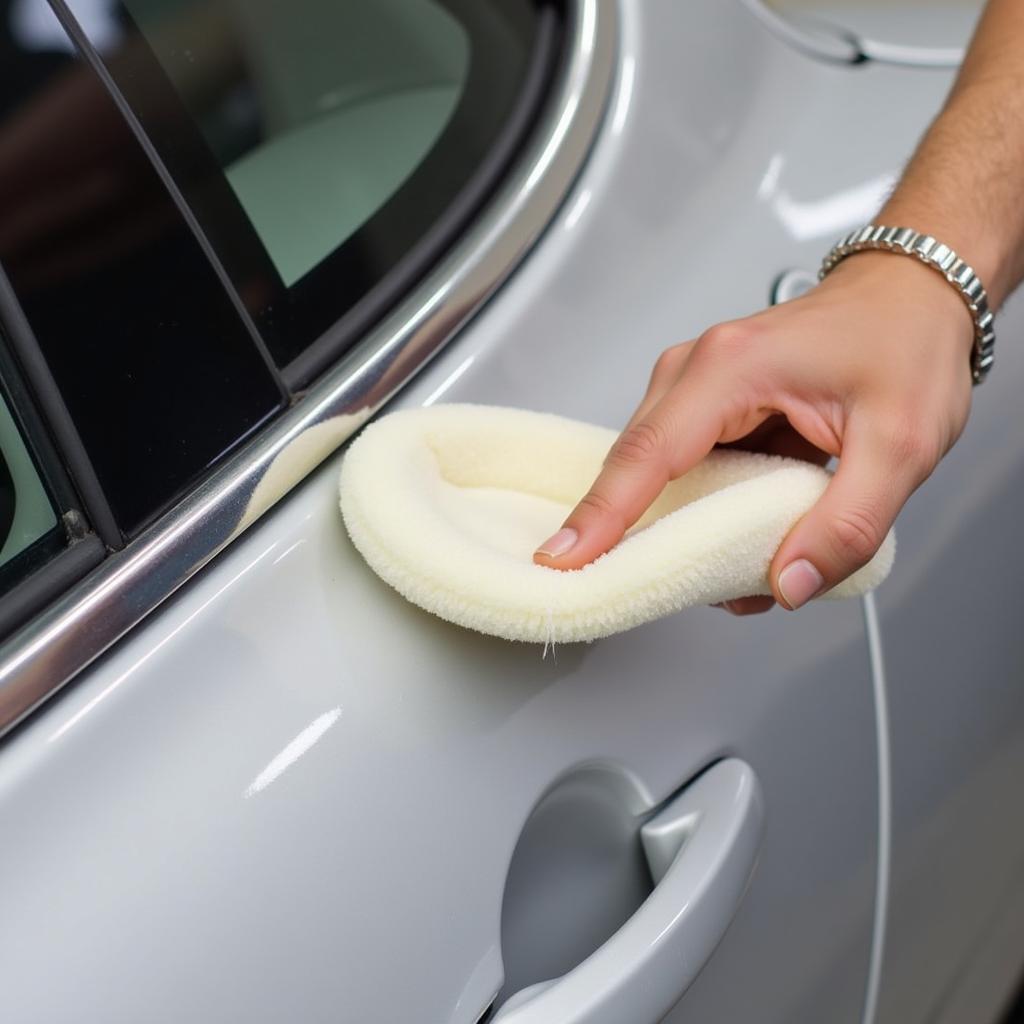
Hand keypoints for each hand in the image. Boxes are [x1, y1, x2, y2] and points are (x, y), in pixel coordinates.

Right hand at [533, 252, 974, 612]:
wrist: (914, 298)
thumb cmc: (905, 342)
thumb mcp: (901, 443)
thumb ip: (848, 523)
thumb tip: (791, 582)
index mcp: (732, 368)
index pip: (649, 452)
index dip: (603, 514)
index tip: (564, 558)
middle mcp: (699, 370)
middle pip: (639, 467)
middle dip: (643, 535)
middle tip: (662, 590)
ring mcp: (697, 388)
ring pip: (659, 475)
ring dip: (684, 527)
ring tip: (736, 567)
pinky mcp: (709, 409)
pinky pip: (683, 471)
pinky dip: (702, 511)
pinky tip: (741, 539)